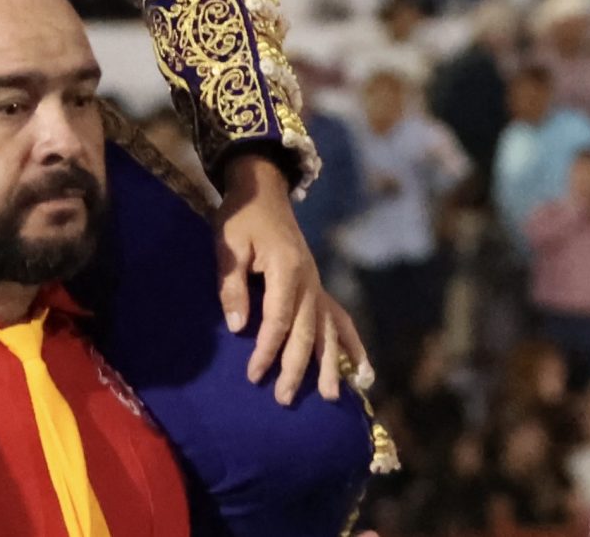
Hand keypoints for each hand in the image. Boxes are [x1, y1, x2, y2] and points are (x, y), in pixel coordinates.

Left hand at [214, 154, 361, 402]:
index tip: (254, 374)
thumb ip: (231, 284)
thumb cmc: (242, 217)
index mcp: (287, 268)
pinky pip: (339, 320)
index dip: (267, 348)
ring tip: (328, 396)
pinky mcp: (318, 287)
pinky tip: (362, 371)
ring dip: (328, 364)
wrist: (264, 191)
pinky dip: (351, 345)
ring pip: (327, 329)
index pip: (279, 317)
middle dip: (296, 366)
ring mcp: (317, 284)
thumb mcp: (227, 244)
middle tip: (283, 398)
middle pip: (307, 330)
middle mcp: (309, 279)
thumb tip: (236, 326)